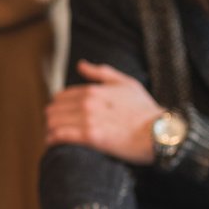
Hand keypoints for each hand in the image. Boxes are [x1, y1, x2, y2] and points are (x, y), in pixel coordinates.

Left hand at [44, 60, 160, 164]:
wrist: (159, 132)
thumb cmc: (145, 110)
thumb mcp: (127, 84)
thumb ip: (102, 73)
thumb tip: (81, 65)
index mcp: (93, 90)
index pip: (61, 97)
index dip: (58, 107)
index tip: (59, 115)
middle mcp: (87, 102)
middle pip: (54, 109)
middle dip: (51, 119)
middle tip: (53, 128)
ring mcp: (87, 119)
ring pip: (53, 122)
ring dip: (49, 130)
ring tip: (51, 137)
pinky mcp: (90, 136)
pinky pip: (60, 136)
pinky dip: (52, 139)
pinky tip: (52, 144)